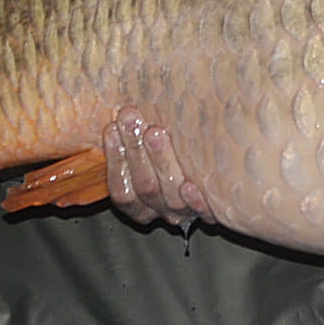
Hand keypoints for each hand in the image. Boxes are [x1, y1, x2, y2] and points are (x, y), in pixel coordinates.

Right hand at [100, 107, 216, 227]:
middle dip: (135, 151)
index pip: (121, 188)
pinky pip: (202, 210)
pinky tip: (190, 185)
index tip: (111, 128)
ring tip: (155, 133)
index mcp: (137, 203)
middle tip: (131, 120)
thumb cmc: (167, 161)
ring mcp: (183, 212)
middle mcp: (159, 210)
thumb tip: (121, 110)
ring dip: (162, 162)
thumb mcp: (145, 155)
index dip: (115, 160)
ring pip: (170, 195)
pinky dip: (194, 199)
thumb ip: (131, 140)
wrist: (211, 190)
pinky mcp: (210, 214)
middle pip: (145, 187)